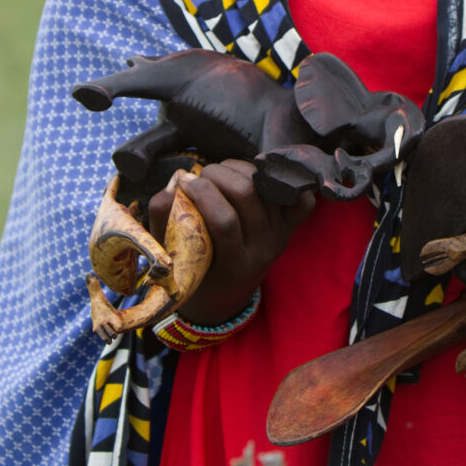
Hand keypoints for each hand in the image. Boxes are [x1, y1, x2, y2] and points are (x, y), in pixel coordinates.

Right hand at [149, 159, 314, 326]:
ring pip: (267, 187)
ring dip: (241, 169)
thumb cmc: (193, 271)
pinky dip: (282, 181)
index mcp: (234, 266)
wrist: (225, 296)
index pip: (225, 222)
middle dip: (219, 175)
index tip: (185, 182)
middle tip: (201, 175)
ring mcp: (281, 237)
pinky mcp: (291, 226)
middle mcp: (264, 251)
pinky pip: (301, 199)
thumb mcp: (171, 255)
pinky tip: (254, 174)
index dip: (203, 193)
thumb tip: (174, 183)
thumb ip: (164, 219)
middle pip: (248, 196)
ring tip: (220, 172)